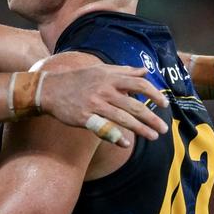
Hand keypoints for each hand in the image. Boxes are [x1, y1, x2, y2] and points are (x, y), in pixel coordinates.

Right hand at [41, 64, 168, 146]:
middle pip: (134, 105)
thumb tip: (145, 70)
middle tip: (164, 128)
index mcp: (110, 77)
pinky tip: (126, 144)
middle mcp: (105, 90)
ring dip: (140, 129)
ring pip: (123, 119)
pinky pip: (104, 129)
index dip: (154, 94)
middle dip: (152, 118)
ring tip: (153, 136)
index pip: (139, 84)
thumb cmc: (77, 80)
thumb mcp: (100, 70)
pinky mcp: (85, 118)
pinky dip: (115, 137)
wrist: (50, 89)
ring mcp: (95, 105)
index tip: (164, 104)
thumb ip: (124, 71)